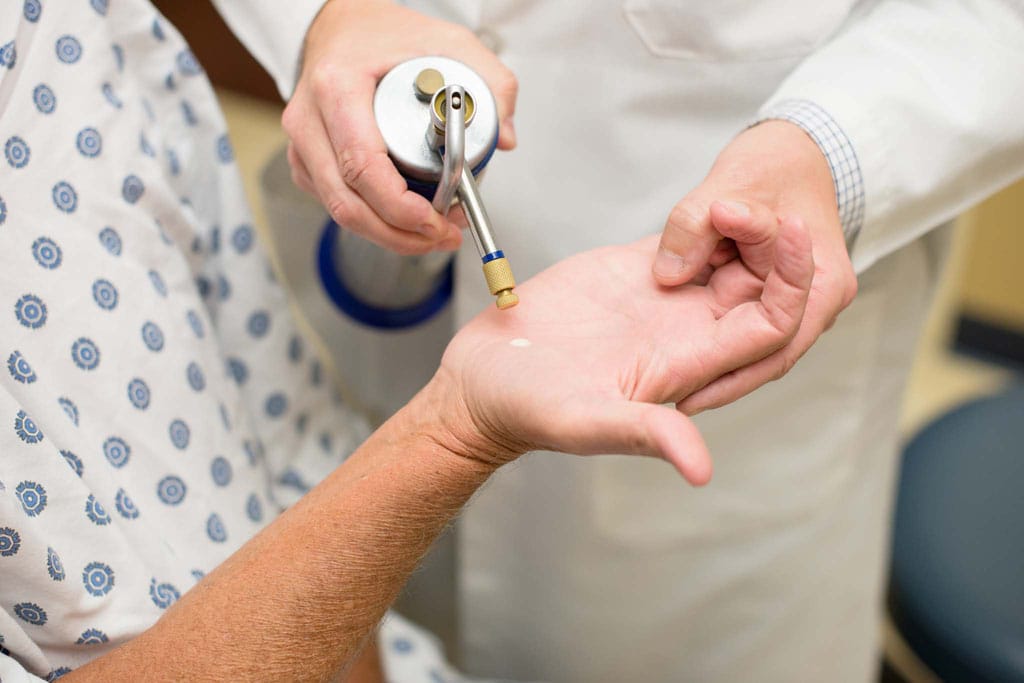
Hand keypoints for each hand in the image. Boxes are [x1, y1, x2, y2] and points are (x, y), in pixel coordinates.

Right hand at [282, 0, 517, 254]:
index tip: (435, 219)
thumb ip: (491, 82)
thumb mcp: (449, 42)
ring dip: (388, 234)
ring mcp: (302, 144)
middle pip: (346, 202)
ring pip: (339, 211)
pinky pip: (335, 205)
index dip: (399, 206)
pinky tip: (404, 219)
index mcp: (338, 88)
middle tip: (441, 236)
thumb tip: (506, 138)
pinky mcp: (305, 161)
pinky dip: (372, 221)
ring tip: (431, 233)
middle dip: (399, 233)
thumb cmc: (385, 35)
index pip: (361, 165)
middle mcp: (310, 120)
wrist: (340, 26)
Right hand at [434, 219, 814, 485]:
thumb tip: (700, 469)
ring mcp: (659, 300)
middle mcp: (685, 331)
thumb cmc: (529, 409)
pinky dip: (699, 220)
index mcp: (688, 363)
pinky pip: (684, 242)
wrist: (485, 382)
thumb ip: (645, 432)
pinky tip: (703, 198)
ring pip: (728, 258)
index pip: (769, 324)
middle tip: (753, 200)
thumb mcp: (587, 421)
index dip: (792, 281)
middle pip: (761, 285)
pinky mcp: (629, 273)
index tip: (792, 234)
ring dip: (739, 226)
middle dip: (773, 243)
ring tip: (729, 193)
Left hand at [652, 120, 858, 412]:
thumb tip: (667, 274)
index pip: (774, 345)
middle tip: (661, 407)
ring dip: (711, 363)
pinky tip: (667, 352)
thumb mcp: (731, 184)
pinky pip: (738, 322)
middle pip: (762, 356)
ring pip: (748, 344)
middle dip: (714, 380)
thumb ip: (695, 224)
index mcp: (822, 286)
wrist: (795, 147)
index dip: (730, 377)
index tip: (685, 395)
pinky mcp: (768, 294)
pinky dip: (709, 334)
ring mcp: (794, 301)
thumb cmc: (774, 162)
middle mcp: (814, 303)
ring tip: (657, 392)